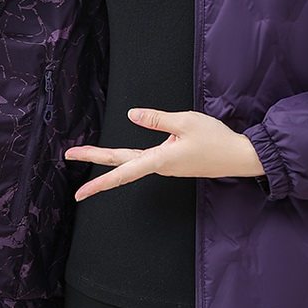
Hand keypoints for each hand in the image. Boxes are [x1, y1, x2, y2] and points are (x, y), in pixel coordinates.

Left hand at [64, 108, 264, 200]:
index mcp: (160, 159)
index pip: (124, 171)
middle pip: (121, 164)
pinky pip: (144, 159)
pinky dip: (126, 157)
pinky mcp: (171, 162)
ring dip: (108, 159)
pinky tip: (121, 153)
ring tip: (85, 153)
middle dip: (94, 161)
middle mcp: (158, 166)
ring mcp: (164, 166)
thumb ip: (157, 118)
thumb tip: (133, 114)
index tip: (79, 192)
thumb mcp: (186, 121)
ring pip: (131, 162)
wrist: (239, 157)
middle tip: (69, 155)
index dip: (99, 180)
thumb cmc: (215, 139)